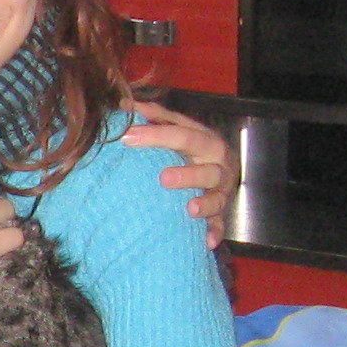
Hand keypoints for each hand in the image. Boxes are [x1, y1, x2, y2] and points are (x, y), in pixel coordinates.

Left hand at [118, 99, 235, 243]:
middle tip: (162, 178)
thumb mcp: (177, 130)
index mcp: (205, 140)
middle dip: (186, 173)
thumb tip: (124, 104)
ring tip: (190, 208)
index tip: (127, 137)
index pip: (182, 133)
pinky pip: (221, 225)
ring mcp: (222, 190)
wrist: (221, 172)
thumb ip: (155, 117)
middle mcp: (218, 164)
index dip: (156, 135)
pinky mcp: (222, 214)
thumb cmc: (190, 150)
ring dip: (205, 203)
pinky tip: (207, 242)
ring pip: (218, 196)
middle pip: (206, 166)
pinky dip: (215, 233)